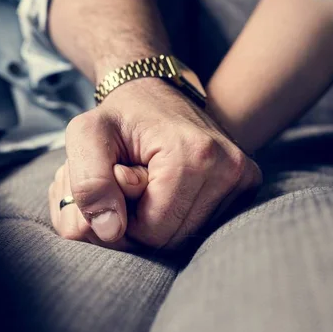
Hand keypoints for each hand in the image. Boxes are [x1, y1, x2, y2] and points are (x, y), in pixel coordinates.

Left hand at [60, 78, 261, 249]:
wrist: (155, 92)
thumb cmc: (119, 116)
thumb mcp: (86, 136)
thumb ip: (89, 183)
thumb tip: (110, 231)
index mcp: (193, 154)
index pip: (153, 231)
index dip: (124, 220)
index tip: (118, 183)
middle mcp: (229, 167)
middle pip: (174, 239)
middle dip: (142, 222)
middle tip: (132, 182)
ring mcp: (243, 176)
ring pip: (189, 236)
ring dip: (160, 219)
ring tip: (149, 182)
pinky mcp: (246, 183)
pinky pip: (205, 225)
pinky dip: (180, 214)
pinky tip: (170, 187)